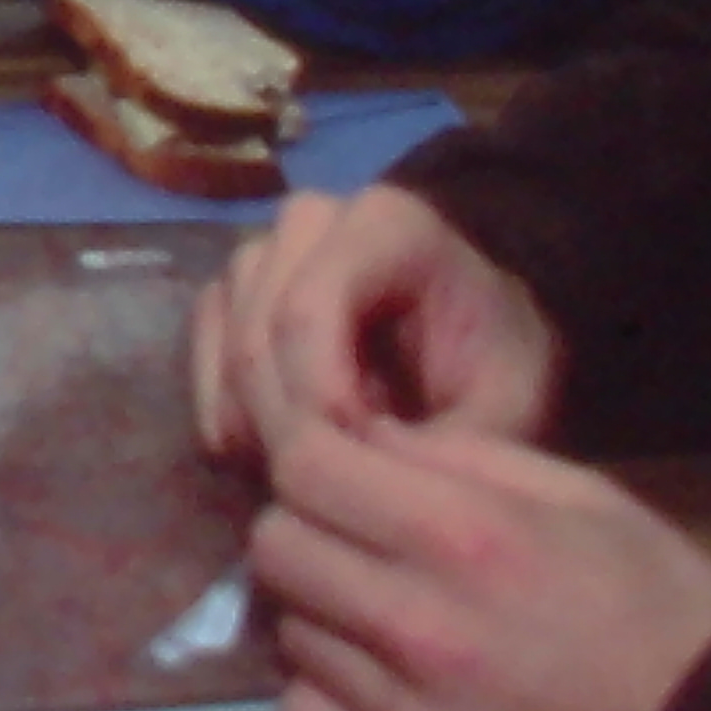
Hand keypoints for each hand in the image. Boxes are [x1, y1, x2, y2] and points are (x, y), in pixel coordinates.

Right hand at [192, 184, 564, 466]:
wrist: (480, 332)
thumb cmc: (496, 362)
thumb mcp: (508, 405)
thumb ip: (448, 443)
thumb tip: (369, 487)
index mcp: (388, 224)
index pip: (308, 309)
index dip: (317, 395)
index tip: (358, 463)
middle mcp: (309, 222)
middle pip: (256, 333)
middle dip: (286, 423)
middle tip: (333, 488)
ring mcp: (262, 253)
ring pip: (226, 347)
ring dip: (257, 422)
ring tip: (318, 468)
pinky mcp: (232, 293)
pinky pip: (202, 358)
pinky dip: (230, 416)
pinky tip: (276, 453)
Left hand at [245, 408, 710, 710]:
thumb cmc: (670, 617)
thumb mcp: (591, 500)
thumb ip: (467, 460)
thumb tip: (369, 437)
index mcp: (470, 537)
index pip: (306, 468)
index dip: (316, 454)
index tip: (343, 465)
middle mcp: (422, 622)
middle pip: (276, 547)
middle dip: (307, 527)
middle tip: (357, 537)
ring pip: (287, 633)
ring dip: (322, 613)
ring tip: (386, 614)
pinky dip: (327, 694)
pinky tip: (380, 683)